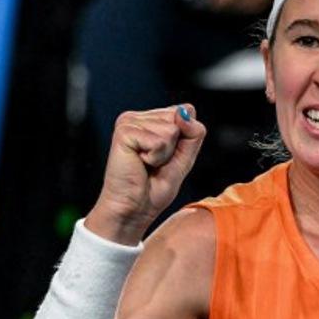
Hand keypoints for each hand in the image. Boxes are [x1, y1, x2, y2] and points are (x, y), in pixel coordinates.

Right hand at [88, 105, 206, 243]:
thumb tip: (185, 111)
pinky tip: (140, 163)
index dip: (185, 140)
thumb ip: (193, 133)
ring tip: (146, 164)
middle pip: (179, 120)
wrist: (135, 208)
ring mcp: (129, 121)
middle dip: (174, 148)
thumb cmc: (155, 186)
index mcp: (152, 119)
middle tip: (155, 163)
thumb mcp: (185, 158)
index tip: (167, 157)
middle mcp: (139, 116)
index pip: (186, 111)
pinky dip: (155, 157)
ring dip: (164, 155)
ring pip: (171, 130)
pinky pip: (159, 141)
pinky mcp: (124, 132)